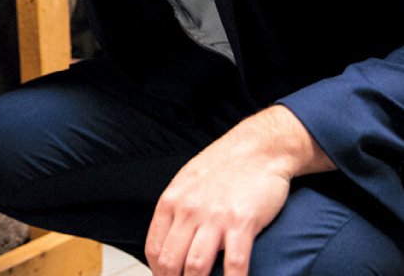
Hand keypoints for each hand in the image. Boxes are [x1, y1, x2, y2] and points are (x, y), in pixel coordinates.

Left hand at [145, 105, 334, 275]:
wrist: (258, 149)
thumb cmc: (223, 167)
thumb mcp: (187, 183)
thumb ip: (176, 210)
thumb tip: (169, 240)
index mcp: (171, 202)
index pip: (154, 248)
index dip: (158, 272)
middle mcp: (188, 210)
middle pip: (171, 262)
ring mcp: (214, 217)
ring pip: (196, 267)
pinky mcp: (241, 222)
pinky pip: (234, 264)